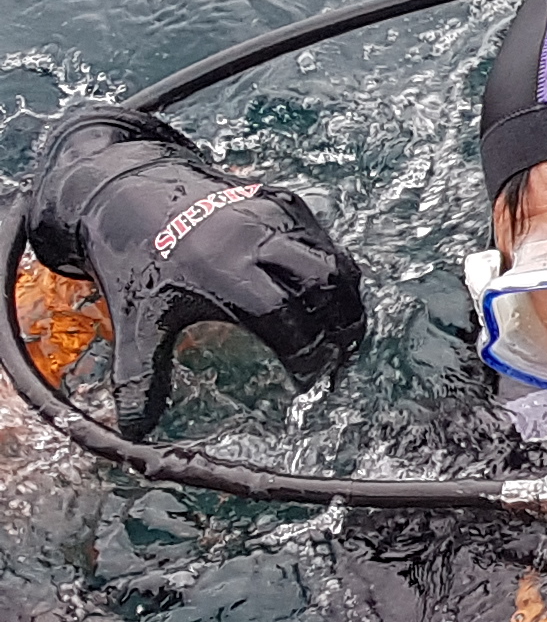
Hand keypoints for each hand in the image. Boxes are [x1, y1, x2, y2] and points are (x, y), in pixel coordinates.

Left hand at [24, 108, 366, 438]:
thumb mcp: (134, 320)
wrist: (126, 193)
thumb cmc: (134, 260)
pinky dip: (336, 275)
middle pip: (325, 282)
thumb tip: (138, 428)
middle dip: (340, 325)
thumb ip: (142, 375)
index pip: (284, 316)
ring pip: (335, 260)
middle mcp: (256, 238)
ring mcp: (276, 215)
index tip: (305, 379)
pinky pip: (327, 242)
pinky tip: (325, 302)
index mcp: (222, 270)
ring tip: (341, 334)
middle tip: (337, 357)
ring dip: (345, 301)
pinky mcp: (286, 202)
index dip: (304, 353)